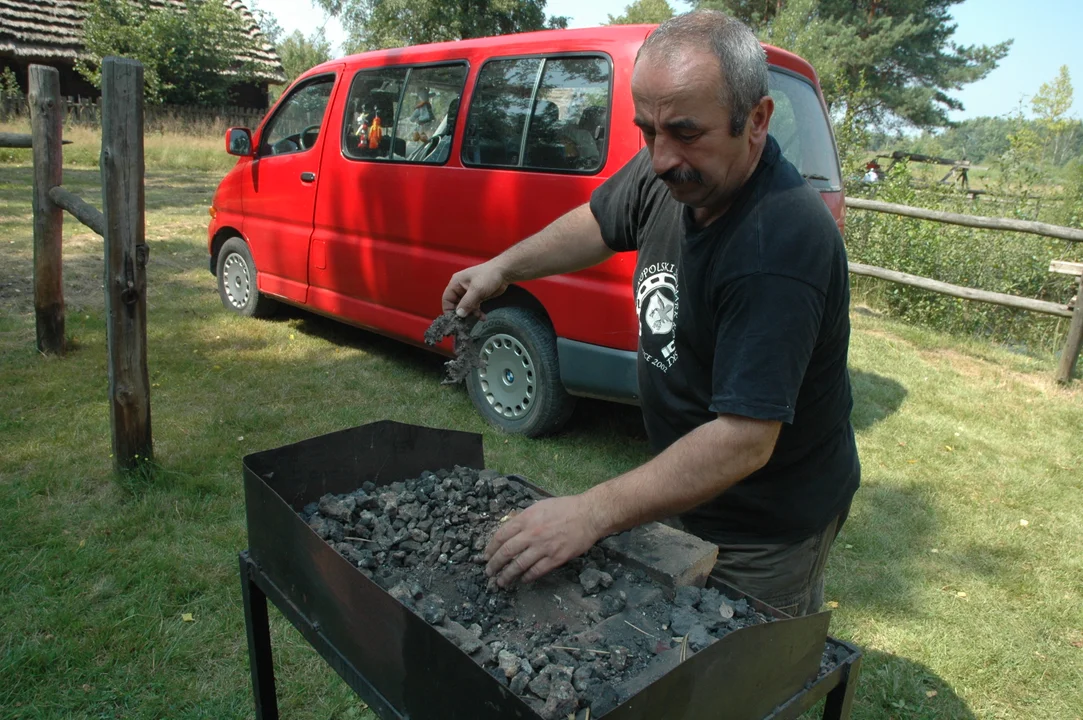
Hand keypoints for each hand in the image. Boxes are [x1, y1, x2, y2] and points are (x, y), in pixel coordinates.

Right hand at [441, 261, 507, 317]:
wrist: (504, 272)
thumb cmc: (489, 275)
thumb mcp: (477, 289)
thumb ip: (467, 302)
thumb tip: (459, 314)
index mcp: (456, 283)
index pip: (447, 299)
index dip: (449, 310)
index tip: (454, 320)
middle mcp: (460, 288)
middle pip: (455, 305)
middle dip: (461, 314)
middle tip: (466, 323)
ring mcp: (469, 293)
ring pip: (465, 308)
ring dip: (471, 314)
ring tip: (478, 317)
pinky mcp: (477, 297)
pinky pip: (473, 308)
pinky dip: (477, 313)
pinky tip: (483, 317)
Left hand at [485, 495, 602, 587]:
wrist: (589, 515)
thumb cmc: (565, 508)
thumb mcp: (539, 506)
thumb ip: (523, 517)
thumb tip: (509, 526)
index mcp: (526, 519)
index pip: (501, 535)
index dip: (490, 548)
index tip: (486, 555)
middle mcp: (532, 533)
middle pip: (506, 552)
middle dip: (494, 565)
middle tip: (489, 572)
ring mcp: (543, 547)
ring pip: (519, 565)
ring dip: (507, 575)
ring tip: (501, 581)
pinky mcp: (555, 558)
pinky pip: (536, 571)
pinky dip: (527, 577)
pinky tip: (522, 580)